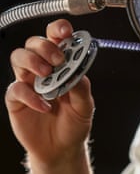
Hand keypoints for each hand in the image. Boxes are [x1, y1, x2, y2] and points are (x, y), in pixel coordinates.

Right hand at [5, 19, 93, 173]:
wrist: (62, 148)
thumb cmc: (74, 122)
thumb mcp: (85, 105)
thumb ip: (81, 86)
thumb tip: (76, 70)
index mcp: (62, 64)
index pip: (57, 38)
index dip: (58, 29)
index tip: (65, 31)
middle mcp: (43, 68)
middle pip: (34, 42)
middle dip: (45, 46)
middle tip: (58, 59)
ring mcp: (28, 82)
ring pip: (18, 57)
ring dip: (33, 61)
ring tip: (47, 75)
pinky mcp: (16, 99)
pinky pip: (16, 89)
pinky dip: (30, 95)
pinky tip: (45, 106)